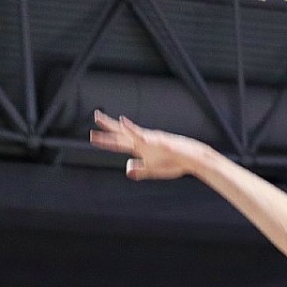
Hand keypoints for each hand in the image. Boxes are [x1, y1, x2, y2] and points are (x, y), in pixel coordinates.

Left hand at [89, 111, 213, 180]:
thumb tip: (127, 169)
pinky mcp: (157, 140)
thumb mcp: (154, 170)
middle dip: (107, 127)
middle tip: (96, 116)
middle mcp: (142, 141)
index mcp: (141, 148)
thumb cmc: (175, 163)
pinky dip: (132, 128)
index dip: (106, 141)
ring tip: (101, 118)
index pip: (120, 143)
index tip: (93, 137)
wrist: (192, 160)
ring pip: (127, 132)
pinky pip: (142, 134)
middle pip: (121, 133)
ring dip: (114, 126)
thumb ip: (141, 170)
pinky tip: (123, 122)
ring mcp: (149, 140)